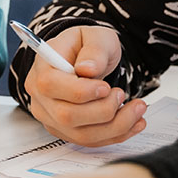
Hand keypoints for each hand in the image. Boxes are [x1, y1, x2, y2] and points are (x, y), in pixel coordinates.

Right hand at [21, 25, 146, 146]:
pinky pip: (90, 141)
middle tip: (121, 94)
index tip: (106, 86)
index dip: (81, 91)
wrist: (86, 60)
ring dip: (116, 125)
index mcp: (42, 69)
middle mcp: (41, 97)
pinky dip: (116, 134)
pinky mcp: (65, 131)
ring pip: (81, 134)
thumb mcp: (95, 36)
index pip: (50, 86)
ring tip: (137, 108)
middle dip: (103, 110)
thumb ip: (94, 50)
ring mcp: (51, 117)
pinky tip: (133, 122)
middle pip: (67, 116)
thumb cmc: (86, 46)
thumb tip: (88, 69)